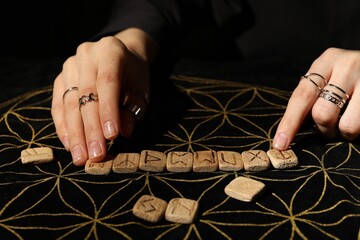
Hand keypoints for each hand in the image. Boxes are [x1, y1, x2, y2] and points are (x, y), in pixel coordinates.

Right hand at [51, 29, 155, 165]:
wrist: (119, 55)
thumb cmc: (133, 75)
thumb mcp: (141, 88)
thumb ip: (134, 108)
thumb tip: (124, 132)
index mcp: (111, 51)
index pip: (107, 83)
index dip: (108, 111)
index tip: (111, 137)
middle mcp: (87, 55)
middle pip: (85, 95)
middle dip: (90, 129)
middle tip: (95, 155)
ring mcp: (69, 66)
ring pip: (69, 103)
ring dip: (75, 133)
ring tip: (81, 156)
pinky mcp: (60, 78)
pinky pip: (58, 105)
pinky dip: (64, 127)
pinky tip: (70, 144)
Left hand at [273, 47, 359, 149]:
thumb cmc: (347, 78)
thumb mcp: (327, 78)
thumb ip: (309, 98)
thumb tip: (286, 134)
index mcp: (326, 61)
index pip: (301, 96)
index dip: (289, 123)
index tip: (280, 144)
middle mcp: (347, 66)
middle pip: (322, 113)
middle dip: (322, 130)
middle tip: (327, 129)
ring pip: (347, 125)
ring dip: (343, 133)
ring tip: (347, 123)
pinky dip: (358, 131)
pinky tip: (359, 118)